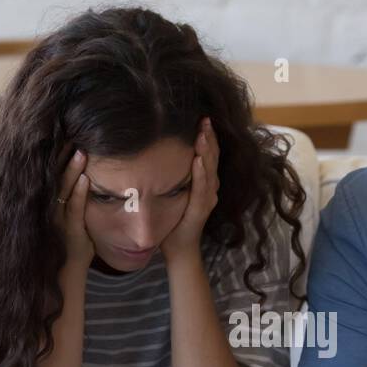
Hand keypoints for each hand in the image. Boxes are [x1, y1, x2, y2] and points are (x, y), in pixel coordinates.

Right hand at [57, 148, 94, 267]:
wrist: (65, 277)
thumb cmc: (71, 249)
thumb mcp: (71, 223)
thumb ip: (74, 204)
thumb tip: (86, 183)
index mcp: (51, 205)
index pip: (53, 174)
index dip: (58, 156)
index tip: (66, 136)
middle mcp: (52, 209)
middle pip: (55, 176)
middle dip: (63, 156)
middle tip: (71, 134)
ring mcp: (60, 220)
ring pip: (63, 189)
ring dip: (72, 170)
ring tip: (81, 151)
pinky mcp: (70, 231)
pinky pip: (74, 209)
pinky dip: (78, 193)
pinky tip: (85, 179)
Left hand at [160, 117, 219, 263]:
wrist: (179, 249)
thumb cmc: (173, 221)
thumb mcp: (172, 192)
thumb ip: (171, 174)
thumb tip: (154, 152)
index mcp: (204, 182)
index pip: (208, 154)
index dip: (207, 136)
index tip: (201, 117)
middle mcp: (210, 189)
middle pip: (213, 157)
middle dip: (209, 137)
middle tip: (204, 117)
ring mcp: (207, 199)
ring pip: (210, 170)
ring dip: (207, 151)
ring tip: (203, 133)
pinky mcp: (200, 210)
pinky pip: (201, 189)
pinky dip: (201, 174)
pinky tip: (198, 160)